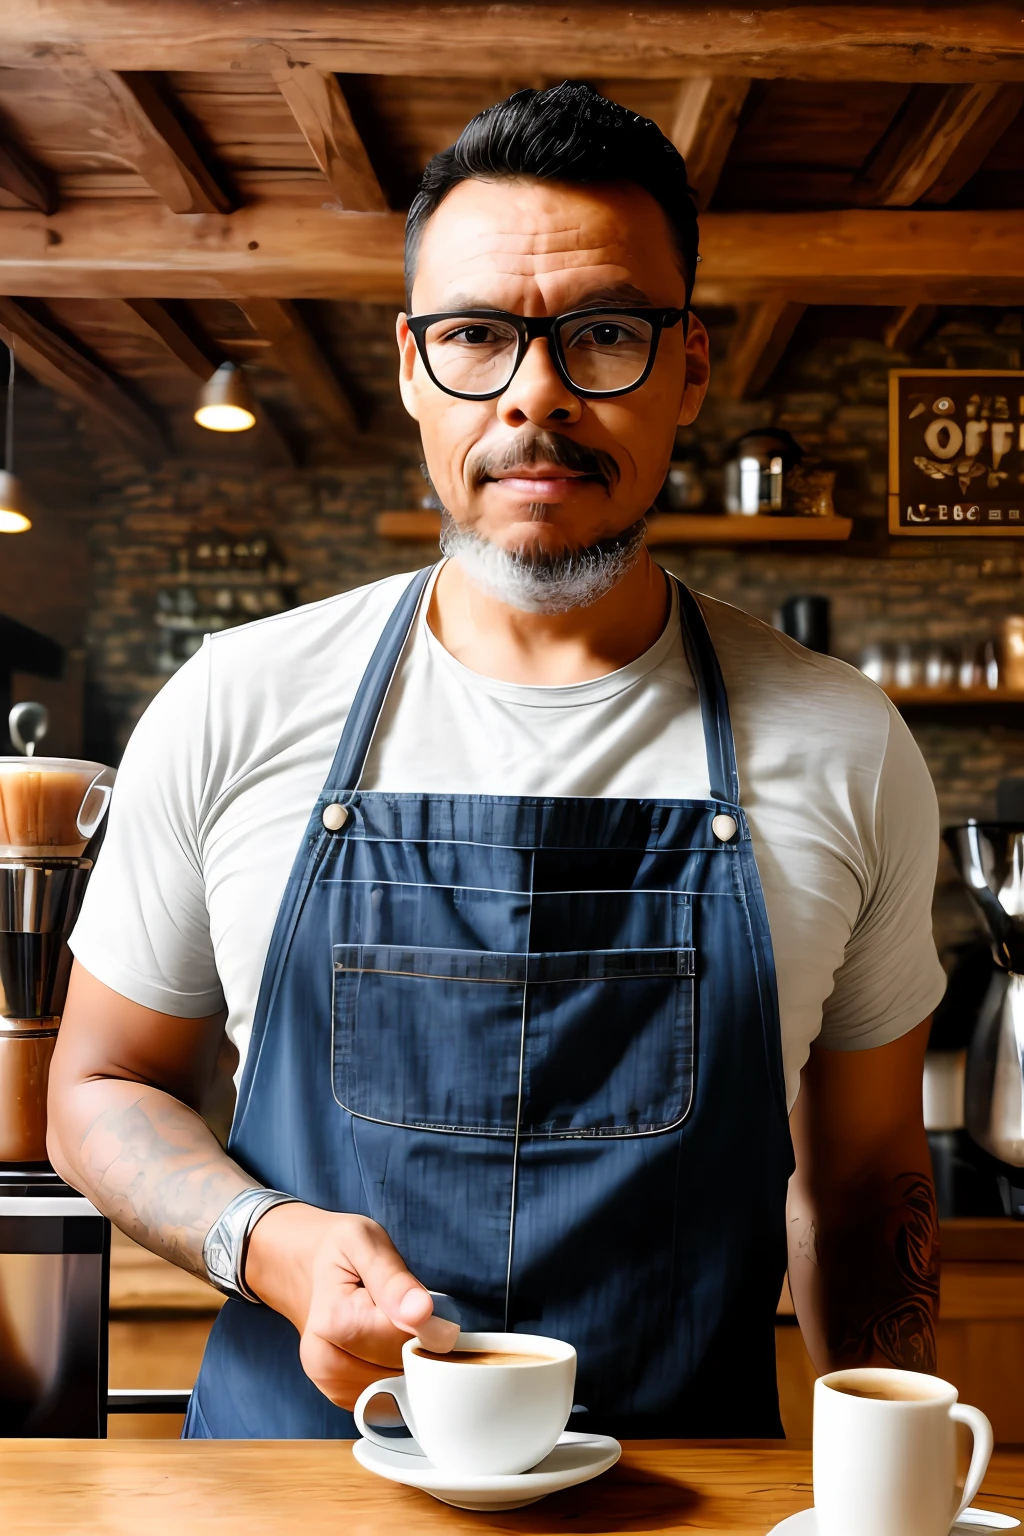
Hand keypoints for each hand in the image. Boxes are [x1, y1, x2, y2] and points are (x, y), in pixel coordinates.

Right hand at [244, 1203, 458, 1407]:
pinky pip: (390, 1396)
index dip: (423, 1322)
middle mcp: (324, 1364)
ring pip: (399, 1385)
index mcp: (332, 1323)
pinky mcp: (343, 1397)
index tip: (419, 1301)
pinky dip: (398, 1372)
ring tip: (389, 1323)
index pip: (400, 1339)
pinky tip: (385, 1344)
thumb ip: (394, 1279)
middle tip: (402, 1308)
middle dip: (415, 1339)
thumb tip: (421, 1312)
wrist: (308, 1271)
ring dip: (407, 1357)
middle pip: (400, 1366)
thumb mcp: (364, 1242)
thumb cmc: (339, 1253)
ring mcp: (332, 1385)